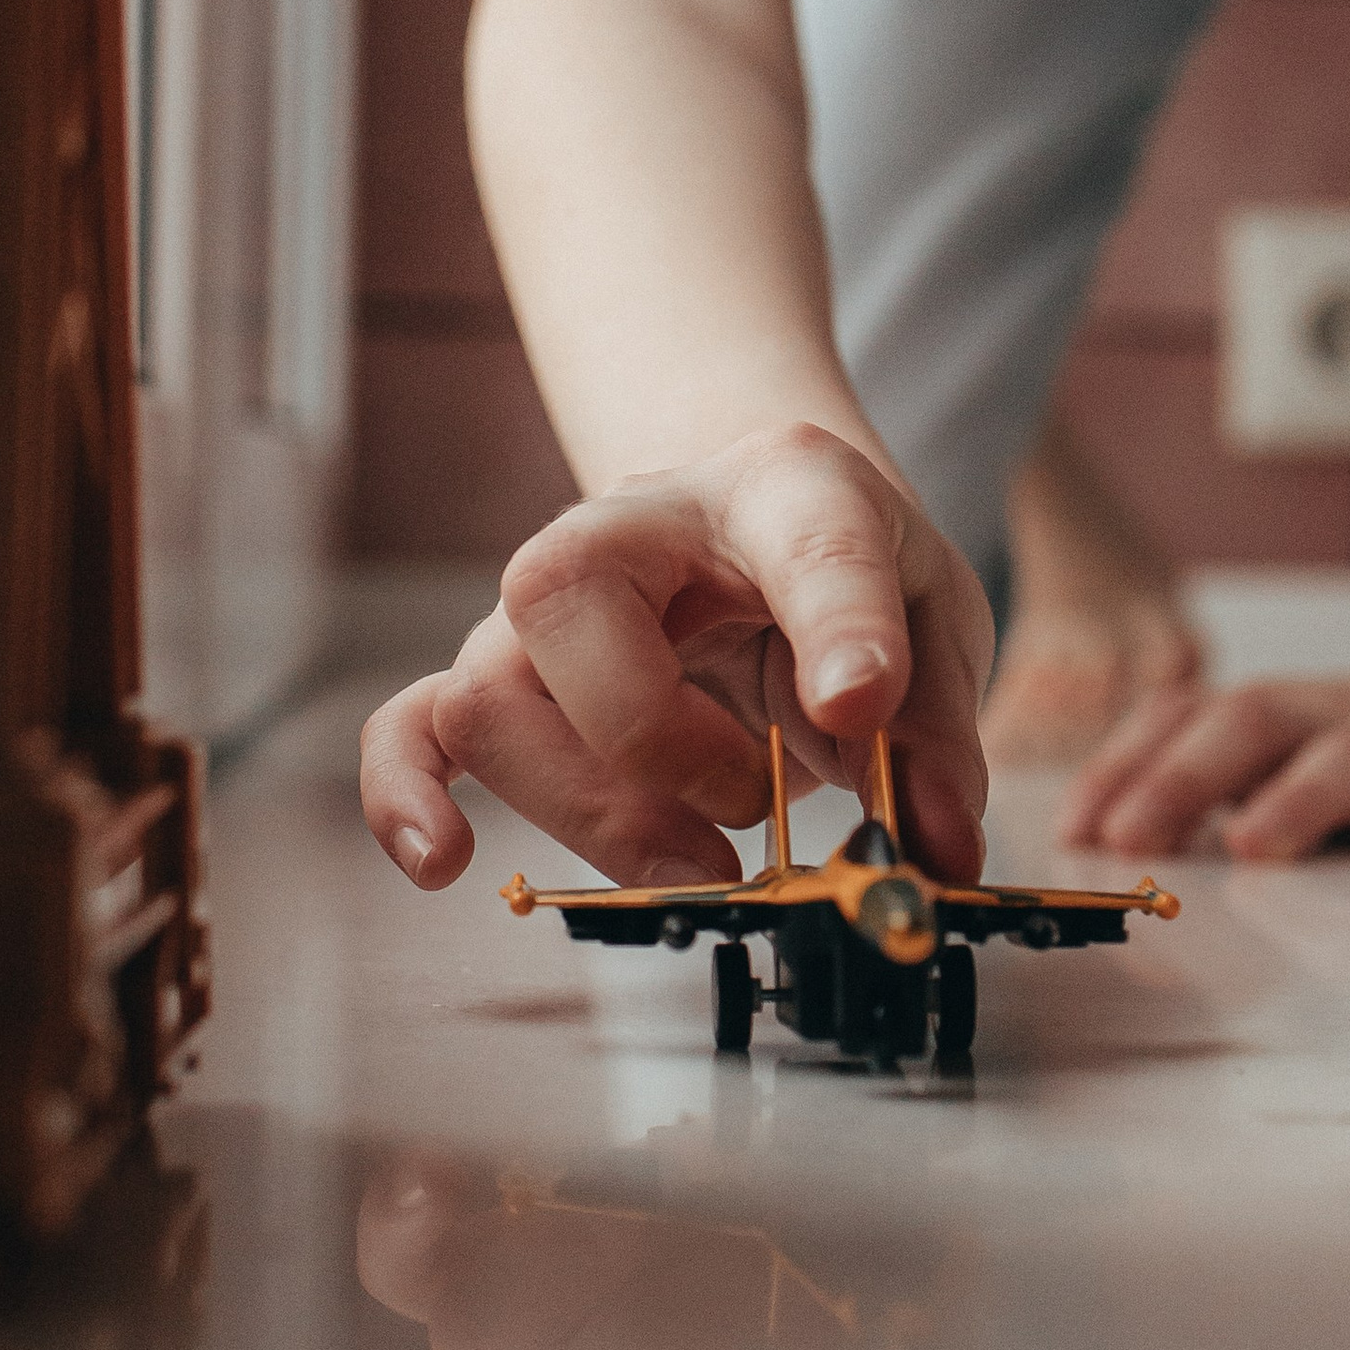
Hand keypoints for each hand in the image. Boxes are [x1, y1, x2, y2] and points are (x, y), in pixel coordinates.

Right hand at [358, 424, 992, 891]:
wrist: (757, 518)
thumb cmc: (838, 567)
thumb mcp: (933, 619)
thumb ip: (939, 733)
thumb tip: (932, 848)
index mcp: (780, 486)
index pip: (805, 536)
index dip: (838, 622)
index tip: (861, 705)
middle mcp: (633, 522)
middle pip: (565, 607)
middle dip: (661, 745)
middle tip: (760, 808)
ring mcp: (550, 603)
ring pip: (489, 697)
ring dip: (589, 807)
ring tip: (696, 860)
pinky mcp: (503, 674)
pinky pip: (411, 726)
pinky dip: (409, 795)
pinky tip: (444, 862)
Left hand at [1055, 643, 1349, 865]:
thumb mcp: (1268, 753)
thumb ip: (1189, 784)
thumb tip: (1084, 840)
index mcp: (1267, 716)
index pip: (1178, 723)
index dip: (1119, 769)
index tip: (1072, 832)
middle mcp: (1329, 717)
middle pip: (1248, 725)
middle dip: (1181, 777)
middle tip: (1127, 839)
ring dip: (1299, 800)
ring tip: (1255, 847)